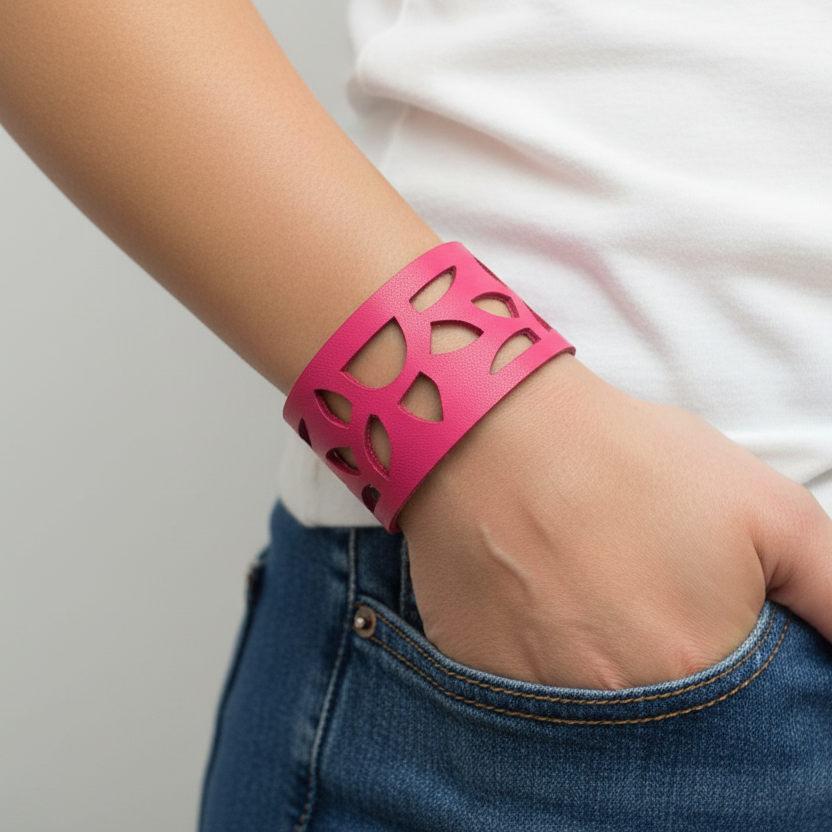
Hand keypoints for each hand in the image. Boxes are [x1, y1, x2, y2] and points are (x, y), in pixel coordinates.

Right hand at [398, 355, 831, 689]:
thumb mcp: (767, 510)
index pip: (741, 729)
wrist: (495, 430)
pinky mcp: (476, 680)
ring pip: (591, 718)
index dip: (723, 665)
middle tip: (639, 596)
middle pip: (664, 727)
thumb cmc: (623, 459)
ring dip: (601, 665)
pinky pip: (523, 703)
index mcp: (688, 667)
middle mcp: (607, 704)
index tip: (697, 624)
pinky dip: (541, 663)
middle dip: (664, 663)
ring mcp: (532, 699)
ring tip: (588, 590)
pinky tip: (540, 601)